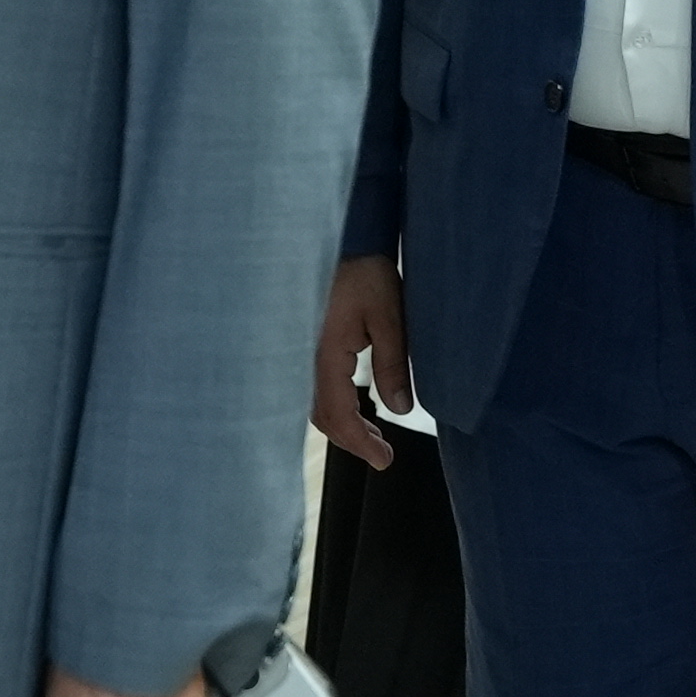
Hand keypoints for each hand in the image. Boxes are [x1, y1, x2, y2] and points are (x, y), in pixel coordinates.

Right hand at [311, 254, 410, 472]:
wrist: (336, 236)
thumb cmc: (362, 271)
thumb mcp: (388, 316)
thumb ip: (392, 363)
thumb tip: (399, 408)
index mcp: (323, 354)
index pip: (337, 415)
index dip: (360, 442)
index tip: (385, 460)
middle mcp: (301, 357)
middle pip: (320, 415)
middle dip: (350, 438)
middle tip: (382, 452)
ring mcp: (296, 350)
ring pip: (311, 401)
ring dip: (340, 421)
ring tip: (370, 431)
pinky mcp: (298, 342)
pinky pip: (308, 384)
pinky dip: (330, 402)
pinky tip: (350, 402)